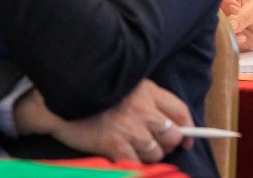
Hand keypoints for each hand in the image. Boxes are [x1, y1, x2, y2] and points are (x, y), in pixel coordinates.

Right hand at [14, 79, 190, 162]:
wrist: (64, 102)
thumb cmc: (98, 95)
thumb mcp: (130, 87)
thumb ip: (152, 101)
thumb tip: (173, 125)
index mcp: (149, 92)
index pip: (181, 111)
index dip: (188, 129)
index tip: (188, 140)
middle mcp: (143, 110)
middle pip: (172, 135)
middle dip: (169, 145)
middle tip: (158, 147)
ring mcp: (129, 128)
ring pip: (156, 152)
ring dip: (150, 156)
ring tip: (137, 151)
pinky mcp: (114, 144)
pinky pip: (136, 163)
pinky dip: (134, 165)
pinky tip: (125, 158)